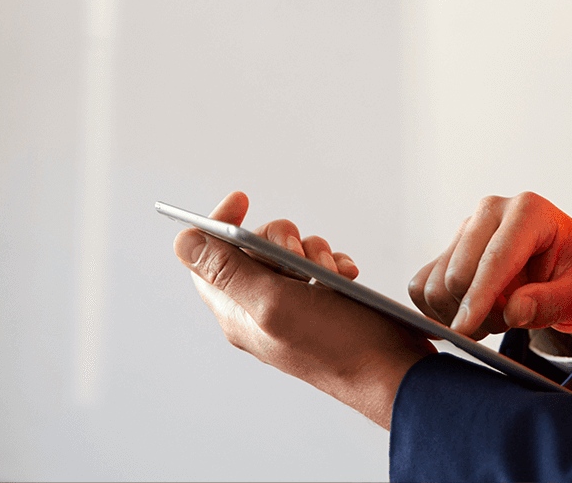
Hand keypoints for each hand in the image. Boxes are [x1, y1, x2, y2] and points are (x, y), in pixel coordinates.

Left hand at [174, 191, 433, 428]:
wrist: (388, 371)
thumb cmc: (334, 345)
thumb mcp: (273, 303)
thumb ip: (228, 271)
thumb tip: (183, 242)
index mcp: (236, 311)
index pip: (207, 257)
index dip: (218, 225)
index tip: (242, 200)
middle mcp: (259, 308)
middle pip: (251, 247)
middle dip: (279, 239)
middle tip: (298, 255)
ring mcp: (290, 306)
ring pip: (287, 252)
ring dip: (312, 249)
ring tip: (329, 271)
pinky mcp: (320, 303)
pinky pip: (317, 265)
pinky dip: (333, 262)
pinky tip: (346, 275)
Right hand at [408, 192, 571, 337]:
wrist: (569, 263)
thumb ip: (549, 301)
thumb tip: (513, 312)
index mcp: (528, 211)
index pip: (494, 259)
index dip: (478, 299)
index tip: (463, 330)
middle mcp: (491, 211)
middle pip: (457, 273)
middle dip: (478, 313)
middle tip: (509, 323)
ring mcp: (467, 227)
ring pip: (435, 283)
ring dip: (460, 314)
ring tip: (496, 317)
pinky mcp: (450, 246)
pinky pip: (423, 285)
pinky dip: (439, 310)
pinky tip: (470, 314)